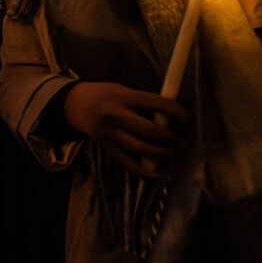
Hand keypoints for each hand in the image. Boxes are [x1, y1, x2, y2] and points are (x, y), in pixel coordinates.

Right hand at [62, 81, 186, 176]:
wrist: (75, 105)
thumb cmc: (106, 95)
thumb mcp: (123, 91)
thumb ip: (144, 102)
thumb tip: (173, 116)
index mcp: (123, 97)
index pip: (156, 104)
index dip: (176, 112)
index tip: (186, 119)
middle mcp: (116, 116)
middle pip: (150, 130)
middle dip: (171, 138)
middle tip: (179, 140)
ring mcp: (111, 134)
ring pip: (141, 149)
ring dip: (163, 154)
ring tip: (172, 154)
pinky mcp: (108, 148)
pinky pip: (130, 164)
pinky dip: (148, 172)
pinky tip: (161, 172)